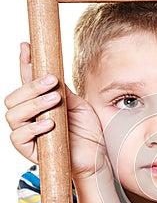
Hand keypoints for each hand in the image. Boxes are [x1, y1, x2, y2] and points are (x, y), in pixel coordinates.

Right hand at [4, 43, 106, 179]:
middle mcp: (30, 117)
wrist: (97, 156)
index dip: (24, 63)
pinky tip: (49, 124)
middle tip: (52, 82)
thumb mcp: (78, 105)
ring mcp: (28, 134)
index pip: (26, 81)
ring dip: (33, 104)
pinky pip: (19, 137)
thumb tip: (51, 72)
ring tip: (55, 101)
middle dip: (31, 87)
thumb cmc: (88, 132)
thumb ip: (63, 91)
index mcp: (40, 103)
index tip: (26, 46)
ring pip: (13, 115)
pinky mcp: (30, 151)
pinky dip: (33, 128)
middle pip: (14, 97)